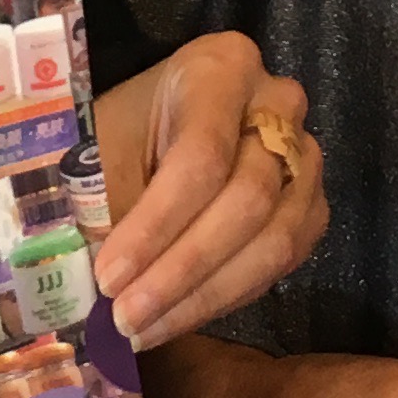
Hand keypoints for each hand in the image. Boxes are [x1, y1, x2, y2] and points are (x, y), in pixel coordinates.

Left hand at [93, 30, 325, 348]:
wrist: (159, 124)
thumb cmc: (123, 130)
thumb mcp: (102, 148)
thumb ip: (102, 204)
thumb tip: (86, 286)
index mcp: (223, 68)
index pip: (201, 157)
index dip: (156, 226)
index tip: (109, 277)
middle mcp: (279, 105)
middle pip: (247, 201)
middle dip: (182, 269)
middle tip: (125, 317)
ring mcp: (305, 157)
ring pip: (274, 240)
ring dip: (205, 296)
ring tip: (145, 329)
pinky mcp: (311, 206)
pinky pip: (283, 262)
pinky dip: (227, 296)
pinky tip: (177, 318)